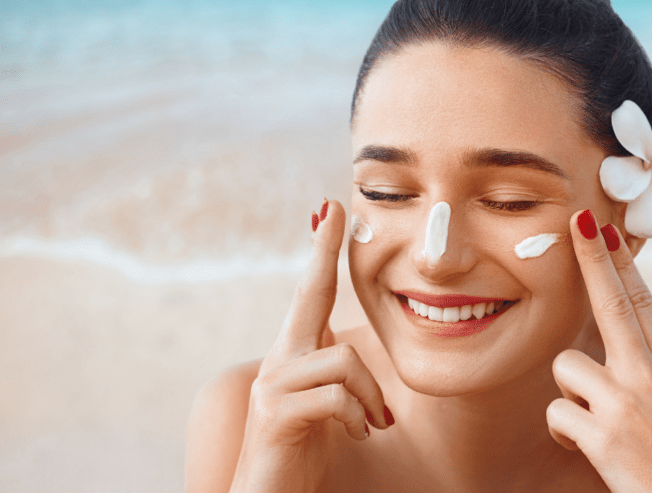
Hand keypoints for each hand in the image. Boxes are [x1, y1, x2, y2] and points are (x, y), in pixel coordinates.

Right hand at [230, 200, 393, 492]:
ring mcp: (273, 385)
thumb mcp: (323, 402)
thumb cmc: (303, 449)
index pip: (312, 292)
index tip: (330, 208)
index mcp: (296, 354)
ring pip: (344, 362)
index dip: (321, 251)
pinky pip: (337, 398)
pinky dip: (358, 418)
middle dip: (323, 251)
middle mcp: (279, 360)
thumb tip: (335, 341)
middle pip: (310, 294)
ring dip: (371, 398)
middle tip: (335, 208)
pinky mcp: (276, 414)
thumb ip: (329, 370)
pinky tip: (357, 433)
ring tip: (373, 423)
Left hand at [546, 209, 651, 492]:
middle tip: (575, 221)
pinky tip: (581, 444)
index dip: (622, 262)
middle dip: (591, 259)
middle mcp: (649, 378)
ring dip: (570, 387)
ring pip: (568, 365)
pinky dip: (563, 427)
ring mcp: (624, 406)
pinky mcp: (602, 438)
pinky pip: (558, 413)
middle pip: (612, 304)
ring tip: (589, 416)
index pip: (644, 302)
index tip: (605, 229)